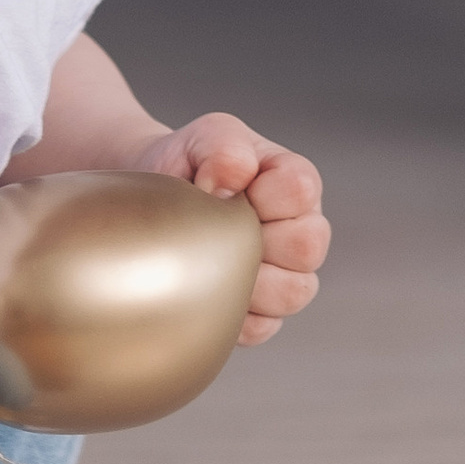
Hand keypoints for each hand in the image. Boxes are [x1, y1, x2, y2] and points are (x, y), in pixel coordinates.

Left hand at [134, 111, 329, 340]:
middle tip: (216, 227)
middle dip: (256, 237)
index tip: (224, 186)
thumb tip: (231, 182)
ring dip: (248, 278)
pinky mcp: (263, 315)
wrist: (156, 203)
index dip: (258, 191)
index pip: (300, 190)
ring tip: (209, 257)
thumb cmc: (189, 165)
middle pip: (308, 246)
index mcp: (294, 183)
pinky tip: (207, 288)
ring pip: (293, 293)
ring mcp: (287, 276)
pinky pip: (263, 327)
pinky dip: (234, 313)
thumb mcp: (205, 137)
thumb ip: (224, 146)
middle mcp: (302, 231)